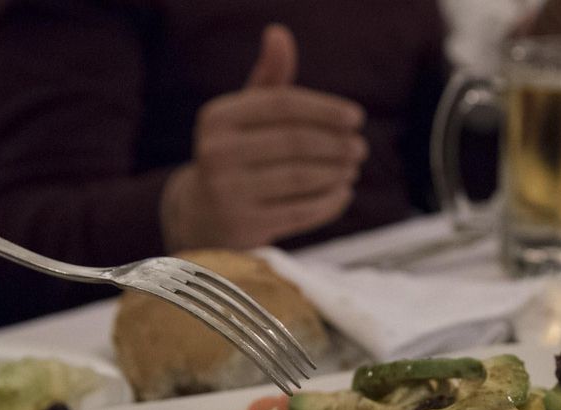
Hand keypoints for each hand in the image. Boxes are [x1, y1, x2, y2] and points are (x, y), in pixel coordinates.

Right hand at [160, 25, 366, 250]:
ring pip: (301, 177)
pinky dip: (329, 202)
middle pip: (296, 142)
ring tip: (352, 168)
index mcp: (218, 116)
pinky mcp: (244, 224)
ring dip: (336, 172)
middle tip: (359, 148)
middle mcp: (217, 151)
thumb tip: (279, 33)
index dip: (325, 109)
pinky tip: (343, 192)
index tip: (356, 117)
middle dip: (336, 144)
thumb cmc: (234, 155)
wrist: (201, 213)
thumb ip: (268, 80)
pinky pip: (300, 211)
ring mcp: (228, 190)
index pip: (283, 104)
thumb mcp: (244, 116)